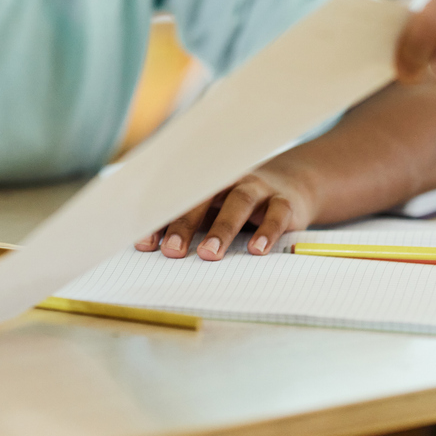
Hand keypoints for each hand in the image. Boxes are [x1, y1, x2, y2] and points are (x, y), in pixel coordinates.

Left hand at [137, 165, 320, 259]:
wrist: (291, 183)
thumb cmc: (237, 204)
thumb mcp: (212, 209)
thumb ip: (187, 224)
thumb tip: (151, 248)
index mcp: (205, 182)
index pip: (178, 199)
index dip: (160, 221)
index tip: (144, 245)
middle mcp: (229, 181)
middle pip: (204, 198)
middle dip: (185, 224)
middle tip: (172, 251)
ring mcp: (258, 189)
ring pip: (239, 202)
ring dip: (222, 228)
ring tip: (209, 254)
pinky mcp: (285, 202)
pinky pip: (276, 215)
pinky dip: (266, 231)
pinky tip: (256, 251)